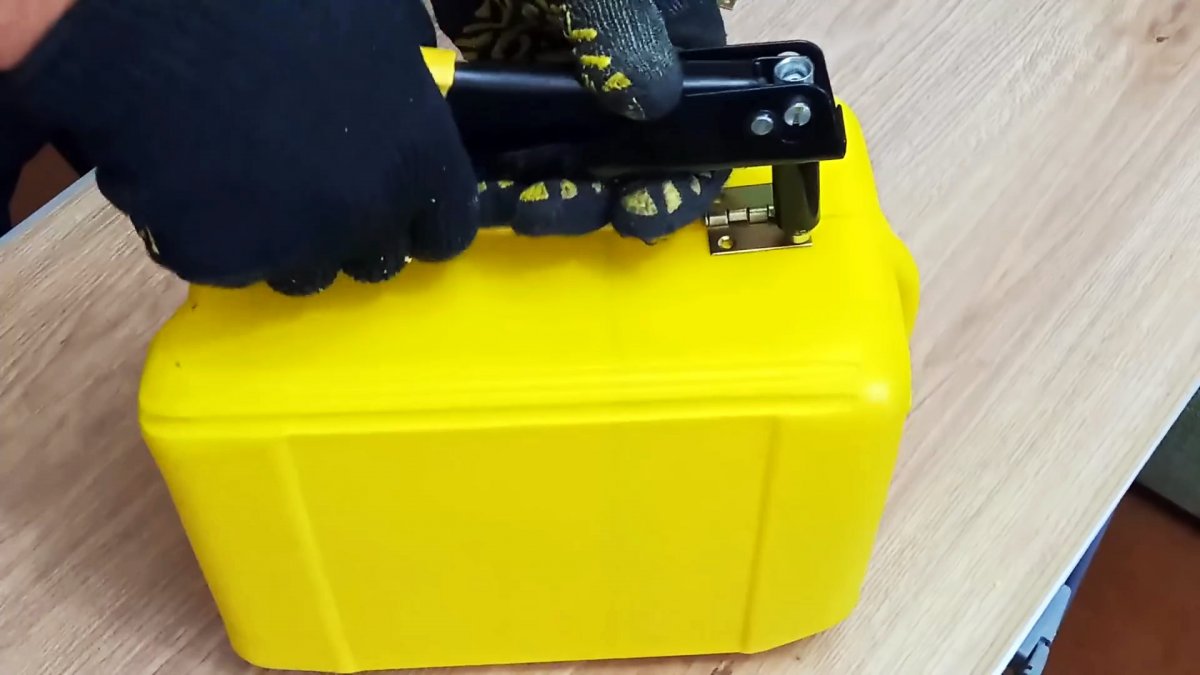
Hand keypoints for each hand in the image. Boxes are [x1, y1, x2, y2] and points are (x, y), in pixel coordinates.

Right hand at [6, 0, 478, 294]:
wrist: (158, 13)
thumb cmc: (282, 3)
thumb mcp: (379, 23)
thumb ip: (408, 80)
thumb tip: (412, 90)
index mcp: (420, 162)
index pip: (445, 233)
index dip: (422, 219)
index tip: (402, 203)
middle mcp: (365, 219)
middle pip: (374, 261)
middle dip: (352, 231)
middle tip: (314, 182)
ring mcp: (290, 247)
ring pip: (300, 272)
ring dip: (285, 240)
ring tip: (249, 180)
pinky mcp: (216, 260)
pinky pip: (225, 261)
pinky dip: (212, 231)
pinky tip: (193, 177)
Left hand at [432, 0, 729, 242]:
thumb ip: (624, 32)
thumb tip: (648, 104)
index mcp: (674, 43)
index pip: (701, 133)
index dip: (677, 185)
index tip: (636, 216)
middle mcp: (626, 71)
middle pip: (626, 160)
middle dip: (590, 198)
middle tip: (543, 211)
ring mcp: (563, 73)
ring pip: (564, 157)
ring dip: (538, 189)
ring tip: (501, 207)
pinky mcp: (505, 69)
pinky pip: (509, 133)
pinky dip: (494, 163)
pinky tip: (472, 183)